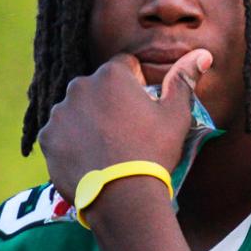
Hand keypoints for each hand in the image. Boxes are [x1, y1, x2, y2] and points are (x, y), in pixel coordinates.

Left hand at [39, 50, 211, 198]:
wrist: (123, 197)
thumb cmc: (153, 152)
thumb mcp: (176, 115)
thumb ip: (184, 80)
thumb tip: (203, 54)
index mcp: (111, 75)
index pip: (125, 67)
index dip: (136, 87)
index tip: (142, 111)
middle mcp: (80, 86)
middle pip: (97, 88)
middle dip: (109, 103)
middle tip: (124, 133)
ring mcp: (60, 112)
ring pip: (77, 110)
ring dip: (88, 122)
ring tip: (105, 150)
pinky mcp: (47, 138)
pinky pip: (60, 133)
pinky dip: (71, 143)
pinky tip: (89, 160)